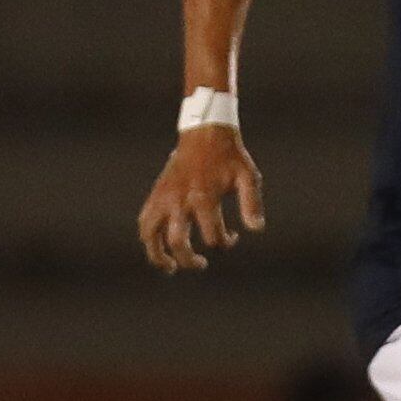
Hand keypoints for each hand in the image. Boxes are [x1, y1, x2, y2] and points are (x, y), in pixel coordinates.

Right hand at [137, 126, 264, 272]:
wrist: (205, 132)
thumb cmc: (230, 157)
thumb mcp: (248, 177)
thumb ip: (252, 204)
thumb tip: (256, 230)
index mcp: (204, 197)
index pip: (213, 236)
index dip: (225, 242)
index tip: (232, 237)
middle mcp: (180, 200)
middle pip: (178, 242)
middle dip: (189, 260)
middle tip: (201, 264)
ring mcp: (164, 197)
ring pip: (151, 235)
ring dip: (158, 255)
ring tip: (169, 267)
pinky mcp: (155, 194)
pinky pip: (144, 221)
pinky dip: (148, 237)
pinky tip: (158, 246)